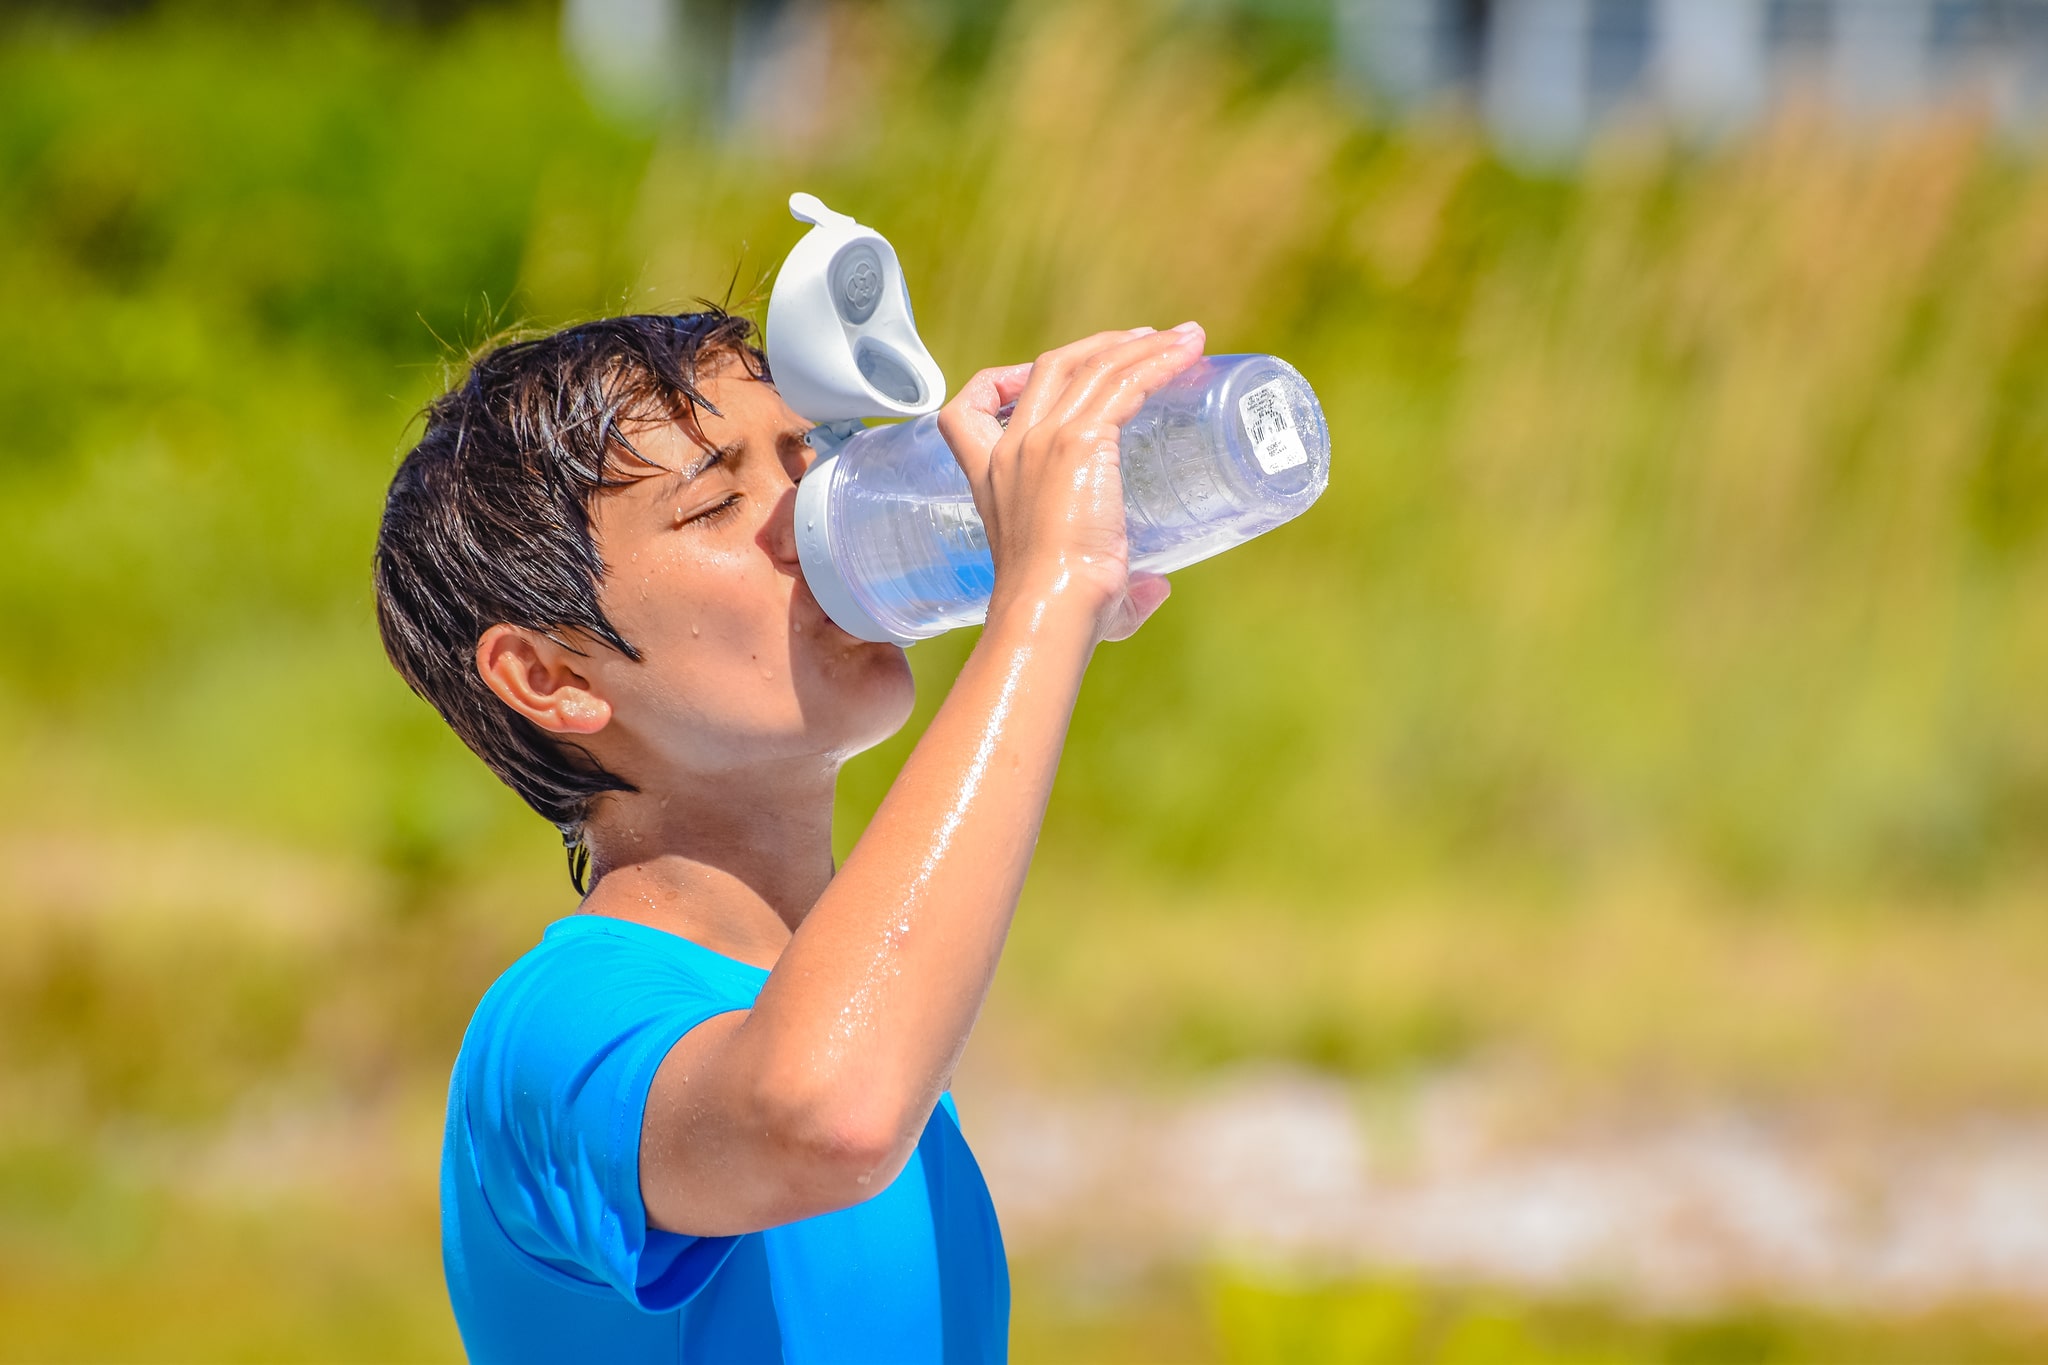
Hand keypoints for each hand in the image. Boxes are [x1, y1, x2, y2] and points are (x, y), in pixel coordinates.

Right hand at [936, 323, 1204, 643]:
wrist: (1051, 610)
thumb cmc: (1061, 612)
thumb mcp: (1076, 586)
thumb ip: (1120, 589)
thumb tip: (1156, 588)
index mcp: (993, 477)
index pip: (967, 410)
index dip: (1000, 381)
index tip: (1038, 375)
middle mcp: (1013, 448)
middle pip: (1053, 366)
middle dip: (1102, 346)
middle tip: (1146, 342)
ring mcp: (1045, 439)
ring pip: (1095, 365)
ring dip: (1143, 346)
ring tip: (1184, 338)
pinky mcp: (1081, 441)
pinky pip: (1125, 383)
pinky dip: (1159, 362)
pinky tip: (1188, 354)